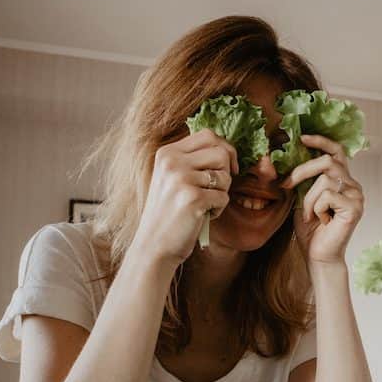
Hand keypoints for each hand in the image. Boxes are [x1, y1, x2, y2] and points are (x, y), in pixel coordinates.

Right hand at [132, 129, 238, 265]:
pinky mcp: (192, 198)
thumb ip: (192, 160)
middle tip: (215, 190)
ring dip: (222, 193)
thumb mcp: (172, 178)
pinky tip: (202, 216)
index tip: (228, 168)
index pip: (208, 135)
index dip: (226, 149)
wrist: (154, 245)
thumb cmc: (170, 213)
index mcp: (167, 153)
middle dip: (227, 172)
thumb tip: (227, 148)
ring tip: (205, 205)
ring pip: (225, 175)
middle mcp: (172, 162)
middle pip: (221, 152)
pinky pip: (224, 197)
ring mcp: (181, 179)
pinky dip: (218, 209)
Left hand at [283, 134, 363, 265]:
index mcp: (343, 180)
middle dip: (303, 170)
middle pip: (328, 161)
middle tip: (287, 184)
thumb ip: (303, 179)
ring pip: (325, 181)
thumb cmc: (311, 229)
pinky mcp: (355, 208)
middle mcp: (353, 185)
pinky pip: (328, 196)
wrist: (319, 256)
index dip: (321, 141)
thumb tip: (290, 156)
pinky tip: (322, 221)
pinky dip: (316, 209)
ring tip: (309, 216)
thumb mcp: (302, 197)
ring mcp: (356, 196)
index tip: (302, 138)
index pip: (337, 151)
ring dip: (308, 199)